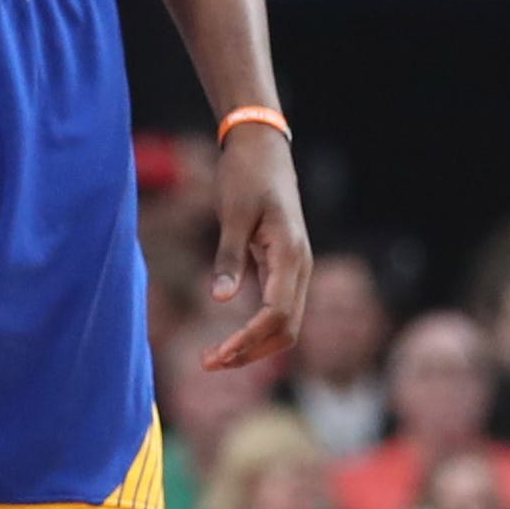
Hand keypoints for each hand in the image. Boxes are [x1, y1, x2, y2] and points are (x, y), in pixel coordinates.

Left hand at [201, 124, 310, 369]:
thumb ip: (229, 257)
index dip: (249, 340)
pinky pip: (277, 308)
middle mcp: (299, 266)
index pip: (277, 314)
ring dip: (255, 345)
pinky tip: (231, 338)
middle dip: (252, 352)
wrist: (262, 146)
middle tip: (210, 363)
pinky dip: (257, 329)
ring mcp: (294, 267)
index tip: (218, 354)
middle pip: (287, 329)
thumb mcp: (233, 213)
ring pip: (285, 324)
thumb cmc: (247, 174)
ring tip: (217, 358)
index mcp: (290, 254)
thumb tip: (221, 300)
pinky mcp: (282, 265)